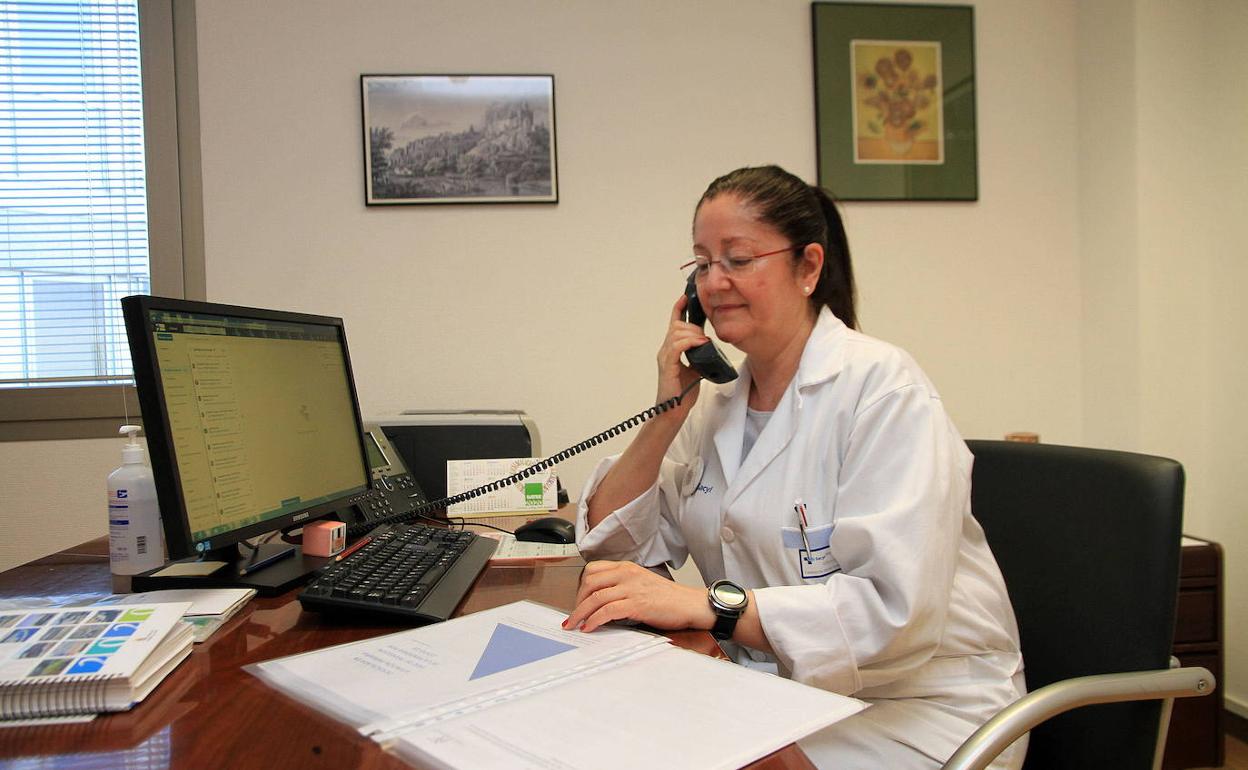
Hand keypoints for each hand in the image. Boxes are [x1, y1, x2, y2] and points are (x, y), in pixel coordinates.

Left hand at [563, 560, 715, 632]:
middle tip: (574, 615)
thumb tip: (600, 602)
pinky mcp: (636, 603)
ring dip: (580, 613)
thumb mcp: (641, 584)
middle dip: (577, 601)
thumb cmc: (668, 598)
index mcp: (627, 568)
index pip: (593, 569)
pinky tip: (590, 627)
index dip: (580, 586)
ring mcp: (631, 588)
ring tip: (575, 625)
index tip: (578, 600)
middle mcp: (627, 574)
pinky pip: (607, 610)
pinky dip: (594, 620)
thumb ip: (621, 587)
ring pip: (595, 597)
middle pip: (589, 582)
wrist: (690, 604)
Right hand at [657, 294, 707, 413]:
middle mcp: (665, 350)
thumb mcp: (695, 369)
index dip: (678, 309)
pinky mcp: (667, 365)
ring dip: (693, 334)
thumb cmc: (682, 392)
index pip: (673, 324)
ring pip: (677, 333)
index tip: (686, 297)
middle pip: (677, 326)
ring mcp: (665, 357)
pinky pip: (677, 345)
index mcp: (670, 350)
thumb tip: (709, 346)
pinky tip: (700, 344)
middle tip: (704, 338)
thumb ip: (699, 355)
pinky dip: (690, 342)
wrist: (673, 410)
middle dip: (693, 326)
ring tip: (703, 342)